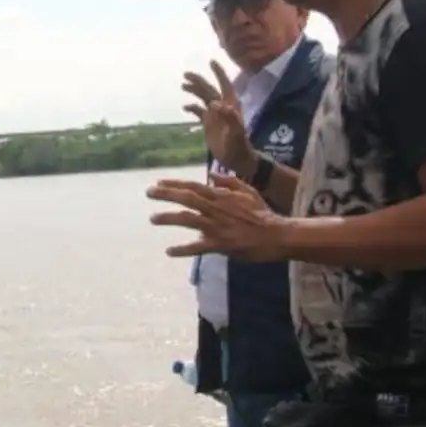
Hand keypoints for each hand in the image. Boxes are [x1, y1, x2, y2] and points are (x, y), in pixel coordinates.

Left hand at [147, 175, 287, 261]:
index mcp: (221, 196)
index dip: (175, 183)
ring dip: (168, 218)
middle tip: (148, 193)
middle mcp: (216, 209)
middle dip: (166, 194)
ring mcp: (217, 227)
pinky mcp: (220, 244)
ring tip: (153, 219)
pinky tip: (169, 251)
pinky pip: (197, 247)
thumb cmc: (262, 213)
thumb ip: (228, 182)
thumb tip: (211, 175)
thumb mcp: (248, 191)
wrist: (277, 235)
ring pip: (188, 219)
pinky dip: (182, 249)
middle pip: (186, 198)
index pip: (194, 186)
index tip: (158, 182)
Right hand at [182, 61, 257, 176]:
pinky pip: (199, 112)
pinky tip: (185, 107)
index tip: (211, 62)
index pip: (225, 85)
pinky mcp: (209, 124)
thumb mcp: (236, 132)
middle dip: (199, 80)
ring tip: (183, 85)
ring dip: (194, 90)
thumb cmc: (239, 146)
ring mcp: (215, 115)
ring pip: (203, 98)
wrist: (237, 159)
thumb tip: (216, 103)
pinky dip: (192, 107)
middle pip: (209, 89)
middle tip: (185, 74)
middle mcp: (222, 107)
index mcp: (230, 105)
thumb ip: (229, 117)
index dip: (219, 73)